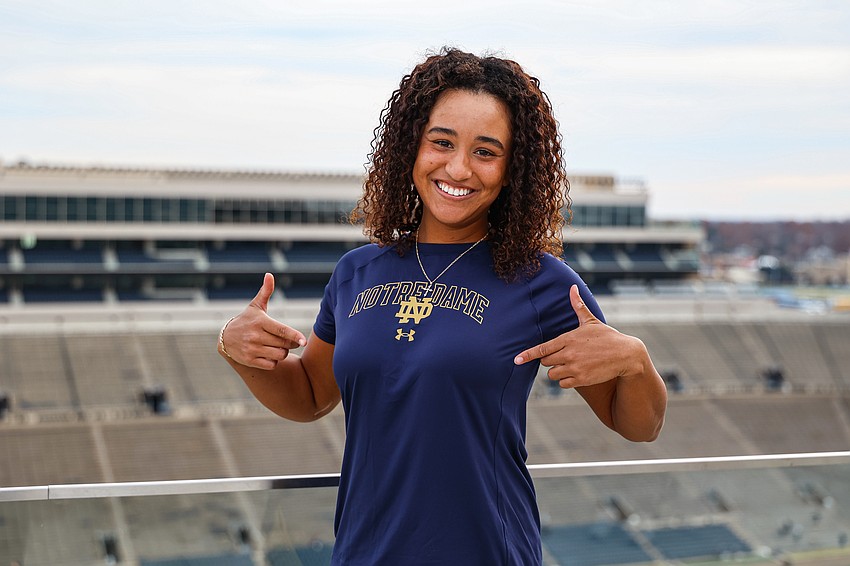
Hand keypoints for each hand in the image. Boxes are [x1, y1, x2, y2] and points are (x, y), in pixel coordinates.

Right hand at [219, 273, 306, 369]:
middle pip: (284, 344)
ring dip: (284, 352)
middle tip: (292, 341)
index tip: (304, 341)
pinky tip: (270, 355)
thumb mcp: (255, 306)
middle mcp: (255, 336)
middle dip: (291, 344)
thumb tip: (269, 275)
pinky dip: (274, 361)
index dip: (295, 336)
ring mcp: (252, 349)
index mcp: (260, 322)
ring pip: (279, 355)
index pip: (281, 331)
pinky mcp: (249, 360)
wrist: (225, 338)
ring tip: (279, 347)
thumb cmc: (246, 320)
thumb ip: (265, 292)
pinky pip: (271, 365)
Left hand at [514, 284, 642, 388]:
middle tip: (563, 356)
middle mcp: (569, 353)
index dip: (528, 355)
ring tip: (571, 365)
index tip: (517, 359)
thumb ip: (578, 306)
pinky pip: (563, 384)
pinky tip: (576, 373)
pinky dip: (566, 381)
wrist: (626, 355)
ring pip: (552, 374)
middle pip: (545, 362)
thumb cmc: (607, 336)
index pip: (543, 348)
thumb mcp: (591, 321)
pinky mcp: (582, 379)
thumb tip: (572, 288)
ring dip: (558, 371)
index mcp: (568, 338)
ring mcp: (575, 367)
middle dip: (550, 360)